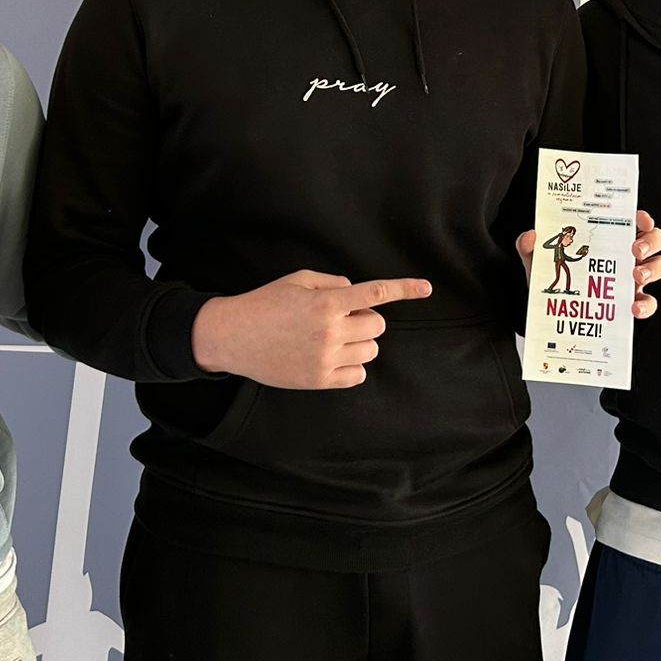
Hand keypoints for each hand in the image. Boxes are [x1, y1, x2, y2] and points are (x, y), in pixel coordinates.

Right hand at [193, 271, 432, 389]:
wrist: (233, 336)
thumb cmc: (266, 303)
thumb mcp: (298, 280)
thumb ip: (333, 283)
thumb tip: (357, 294)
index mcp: (326, 302)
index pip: (375, 293)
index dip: (404, 289)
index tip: (426, 288)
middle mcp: (330, 330)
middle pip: (377, 326)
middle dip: (365, 320)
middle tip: (341, 319)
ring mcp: (325, 358)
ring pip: (370, 351)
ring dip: (359, 342)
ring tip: (332, 338)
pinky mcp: (319, 380)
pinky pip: (357, 375)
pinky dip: (353, 366)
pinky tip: (332, 357)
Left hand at [517, 215, 660, 316]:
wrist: (552, 317)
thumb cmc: (553, 281)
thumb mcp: (539, 262)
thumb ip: (529, 247)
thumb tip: (529, 236)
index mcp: (609, 239)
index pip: (633, 221)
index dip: (642, 217)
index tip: (639, 218)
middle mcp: (626, 256)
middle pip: (655, 239)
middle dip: (651, 241)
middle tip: (635, 249)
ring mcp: (632, 279)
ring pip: (660, 266)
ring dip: (654, 268)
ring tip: (637, 276)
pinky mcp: (632, 302)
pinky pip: (649, 302)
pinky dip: (646, 305)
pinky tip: (633, 308)